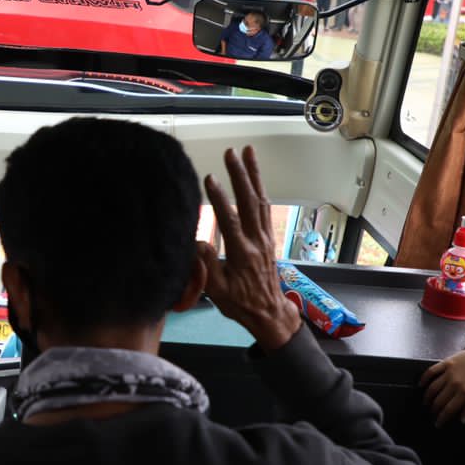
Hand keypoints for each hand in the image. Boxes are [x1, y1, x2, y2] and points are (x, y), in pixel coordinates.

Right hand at [199, 146, 302, 350]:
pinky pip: (266, 207)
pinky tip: (255, 175)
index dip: (220, 199)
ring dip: (253, 175)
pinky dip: (260, 188)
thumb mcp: (217, 290)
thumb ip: (207, 265)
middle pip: (249, 202)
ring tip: (247, 152)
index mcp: (242, 254)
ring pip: (260, 200)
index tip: (210, 178)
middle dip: (240, 175)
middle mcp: (257, 241)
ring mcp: (265, 237)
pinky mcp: (268, 236)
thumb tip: (196, 241)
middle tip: (230, 153)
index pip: (230, 221)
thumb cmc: (239, 303)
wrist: (268, 312)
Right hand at [420, 334, 464, 425]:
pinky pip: (431, 372)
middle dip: (433, 410)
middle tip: (432, 414)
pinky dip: (424, 379)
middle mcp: (456, 383)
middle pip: (439, 401)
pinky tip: (421, 385)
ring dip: (427, 398)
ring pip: (432, 388)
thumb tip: (462, 420)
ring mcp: (449, 372)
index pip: (449, 410)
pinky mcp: (445, 362)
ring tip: (426, 403)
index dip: (442, 419)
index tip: (438, 424)